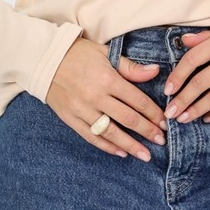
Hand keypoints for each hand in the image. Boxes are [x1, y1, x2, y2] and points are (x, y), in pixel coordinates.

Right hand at [46, 38, 168, 161]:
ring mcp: (82, 110)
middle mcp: (96, 97)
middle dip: (147, 131)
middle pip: (127, 119)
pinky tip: (120, 152)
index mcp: (108, 78)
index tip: (165, 123)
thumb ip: (130, 67)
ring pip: (111, 132)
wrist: (45, 59)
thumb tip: (155, 71)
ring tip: (145, 156)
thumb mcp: (106, 53)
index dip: (153, 113)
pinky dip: (107, 146)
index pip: (137, 100)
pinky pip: (91, 137)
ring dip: (130, 145)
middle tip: (161, 141)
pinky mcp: (71, 118)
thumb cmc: (79, 53)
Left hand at [162, 25, 209, 124]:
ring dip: (196, 110)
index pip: (193, 59)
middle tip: (171, 113)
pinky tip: (207, 118)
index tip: (168, 90)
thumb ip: (206, 38)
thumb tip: (183, 41)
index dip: (178, 76)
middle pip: (201, 82)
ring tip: (184, 118)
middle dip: (183, 99)